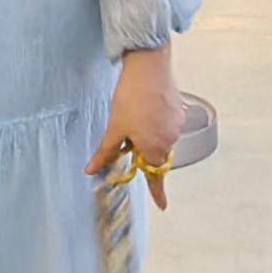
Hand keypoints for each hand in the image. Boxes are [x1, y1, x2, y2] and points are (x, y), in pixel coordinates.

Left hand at [92, 46, 186, 208]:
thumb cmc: (131, 97)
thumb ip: (105, 152)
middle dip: (144, 152)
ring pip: (162, 139)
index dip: (158, 193)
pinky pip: (168, 125)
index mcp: (153, 149)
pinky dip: (157, 122)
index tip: (162, 205)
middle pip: (156, 156)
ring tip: (135, 116)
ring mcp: (177, 125)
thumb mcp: (114, 128)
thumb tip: (91, 170)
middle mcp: (169, 140)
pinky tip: (146, 108)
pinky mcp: (180, 111)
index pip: (155, 178)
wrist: (148, 67)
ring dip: (149, 135)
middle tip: (128, 138)